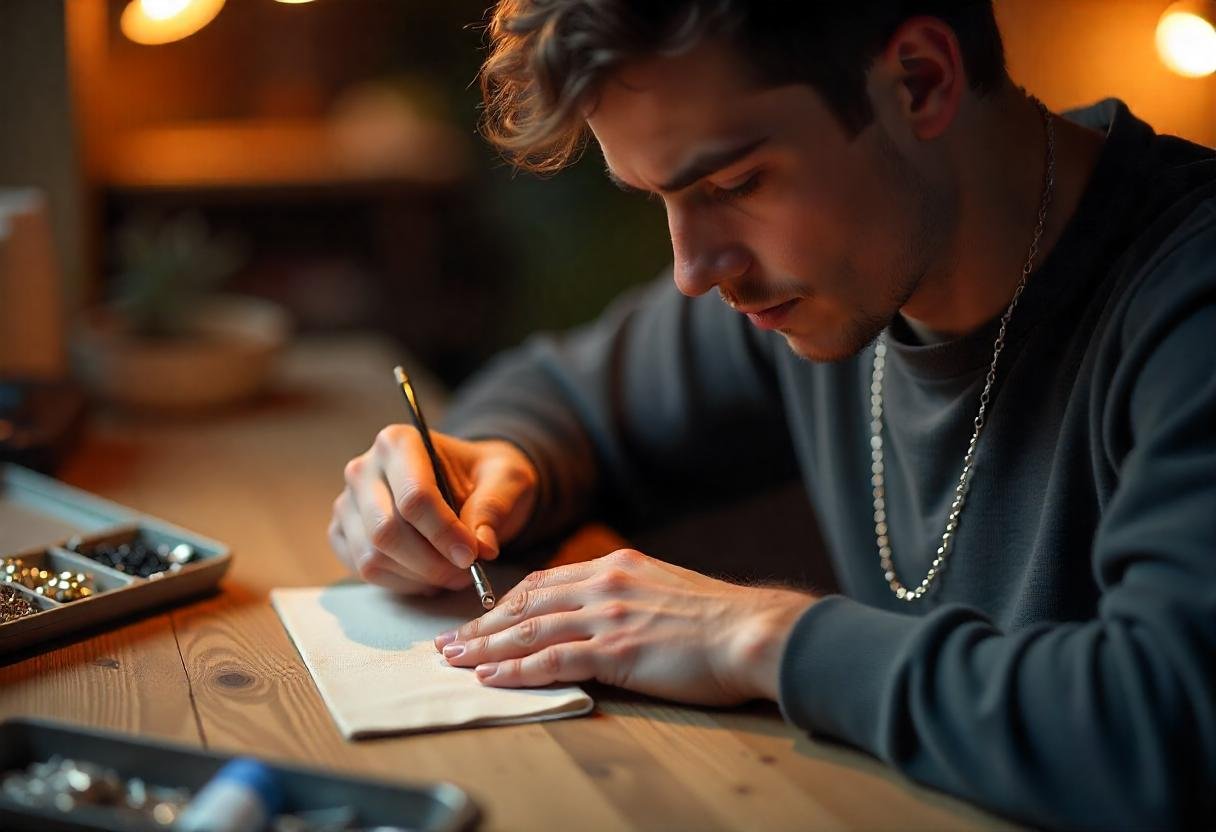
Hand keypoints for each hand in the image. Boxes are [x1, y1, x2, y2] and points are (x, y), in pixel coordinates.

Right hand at [329, 427, 537, 594]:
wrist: (465, 482)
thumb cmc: (483, 477)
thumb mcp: (506, 479)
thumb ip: (494, 507)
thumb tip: (481, 547)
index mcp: (399, 442)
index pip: (414, 497)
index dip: (444, 534)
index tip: (473, 556)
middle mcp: (364, 469)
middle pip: (386, 531)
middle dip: (432, 563)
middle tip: (466, 573)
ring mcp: (348, 503)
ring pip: (373, 556)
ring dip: (419, 576)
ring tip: (453, 574)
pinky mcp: (343, 533)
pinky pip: (365, 570)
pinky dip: (402, 583)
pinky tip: (429, 575)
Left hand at [434, 549, 816, 705]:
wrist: (751, 630)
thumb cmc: (717, 619)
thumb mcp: (665, 588)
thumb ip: (626, 594)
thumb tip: (602, 613)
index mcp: (615, 566)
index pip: (544, 583)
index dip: (505, 603)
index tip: (479, 618)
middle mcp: (605, 584)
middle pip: (526, 604)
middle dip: (482, 625)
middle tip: (447, 641)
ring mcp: (608, 615)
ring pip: (530, 630)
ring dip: (486, 647)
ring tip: (454, 661)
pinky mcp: (616, 649)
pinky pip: (553, 659)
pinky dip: (517, 668)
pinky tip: (491, 676)